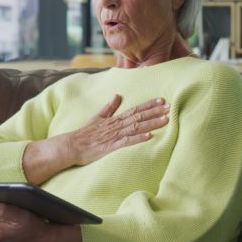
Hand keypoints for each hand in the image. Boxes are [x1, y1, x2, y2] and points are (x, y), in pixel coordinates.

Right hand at [23, 95, 169, 184]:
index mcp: (115, 118)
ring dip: (151, 123)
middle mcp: (117, 125)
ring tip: (165, 120)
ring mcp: (114, 135)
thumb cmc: (85, 134)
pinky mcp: (111, 146)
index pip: (135, 109)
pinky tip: (149, 137)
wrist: (71, 145)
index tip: (162, 100)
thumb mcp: (97, 117)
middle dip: (155, 111)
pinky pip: (127, 141)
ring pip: (136, 127)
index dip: (149, 105)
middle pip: (139, 116)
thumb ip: (109, 107)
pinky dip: (138, 138)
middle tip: (170, 106)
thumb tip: (117, 95)